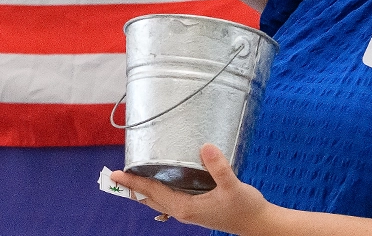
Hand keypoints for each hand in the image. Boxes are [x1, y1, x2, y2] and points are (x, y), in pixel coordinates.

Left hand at [112, 144, 273, 234]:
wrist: (258, 223)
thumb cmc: (245, 207)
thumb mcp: (232, 186)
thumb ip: (219, 167)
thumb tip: (205, 147)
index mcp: (185, 207)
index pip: (153, 192)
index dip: (135, 181)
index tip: (117, 173)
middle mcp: (182, 210)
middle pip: (149, 198)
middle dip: (132, 187)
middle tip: (114, 175)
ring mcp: (187, 211)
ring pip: (158, 200)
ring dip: (143, 190)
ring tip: (129, 179)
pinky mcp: (194, 208)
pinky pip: (168, 199)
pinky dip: (156, 192)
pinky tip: (157, 183)